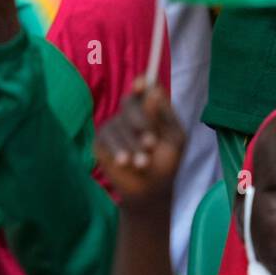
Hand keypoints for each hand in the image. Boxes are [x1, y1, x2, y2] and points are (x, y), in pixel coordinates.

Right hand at [95, 83, 184, 211]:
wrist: (150, 189)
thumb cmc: (166, 163)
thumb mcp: (174, 139)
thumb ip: (162, 116)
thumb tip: (153, 92)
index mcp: (150, 110)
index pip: (144, 90)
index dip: (141, 84)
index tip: (141, 85)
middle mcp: (130, 114)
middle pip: (129, 103)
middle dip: (141, 122)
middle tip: (151, 143)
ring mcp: (114, 126)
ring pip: (118, 124)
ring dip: (132, 145)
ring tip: (143, 163)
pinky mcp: (101, 140)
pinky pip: (106, 138)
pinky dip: (117, 150)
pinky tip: (125, 162)